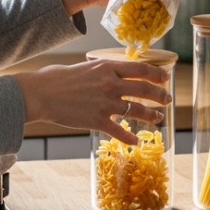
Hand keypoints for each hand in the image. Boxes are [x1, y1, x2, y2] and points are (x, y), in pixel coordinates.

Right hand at [12, 59, 172, 144]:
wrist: (42, 94)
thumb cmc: (57, 78)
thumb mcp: (85, 67)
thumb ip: (102, 71)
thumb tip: (113, 73)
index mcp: (108, 68)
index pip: (141, 69)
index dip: (157, 73)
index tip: (166, 77)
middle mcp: (111, 84)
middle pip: (145, 89)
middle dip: (160, 95)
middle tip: (168, 99)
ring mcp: (105, 103)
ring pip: (137, 110)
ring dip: (152, 115)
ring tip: (159, 118)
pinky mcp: (97, 121)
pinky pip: (120, 132)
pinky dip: (130, 138)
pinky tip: (135, 142)